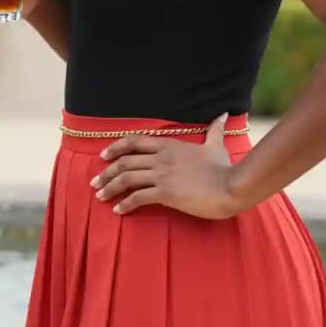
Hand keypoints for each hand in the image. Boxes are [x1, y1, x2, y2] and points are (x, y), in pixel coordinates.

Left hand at [90, 113, 241, 218]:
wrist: (231, 186)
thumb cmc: (224, 168)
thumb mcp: (216, 146)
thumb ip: (215, 130)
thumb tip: (223, 115)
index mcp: (169, 145)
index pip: (135, 141)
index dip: (116, 147)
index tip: (103, 156)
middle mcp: (161, 158)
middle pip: (125, 161)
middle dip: (106, 172)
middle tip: (95, 183)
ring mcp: (162, 175)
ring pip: (127, 179)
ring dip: (110, 188)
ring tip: (100, 197)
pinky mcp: (165, 193)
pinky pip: (138, 197)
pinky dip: (125, 204)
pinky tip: (118, 211)